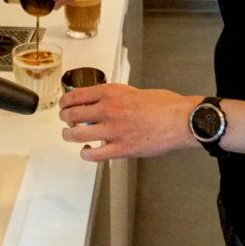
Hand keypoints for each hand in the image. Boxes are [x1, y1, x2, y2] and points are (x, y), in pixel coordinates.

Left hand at [57, 83, 199, 161]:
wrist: (181, 120)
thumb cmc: (164, 106)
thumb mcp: (134, 91)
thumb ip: (116, 97)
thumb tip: (104, 102)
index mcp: (112, 92)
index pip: (76, 95)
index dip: (65, 101)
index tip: (64, 104)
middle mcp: (109, 110)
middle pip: (72, 114)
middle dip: (65, 118)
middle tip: (65, 120)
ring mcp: (113, 130)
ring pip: (76, 134)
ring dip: (69, 135)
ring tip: (70, 135)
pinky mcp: (121, 149)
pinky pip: (93, 154)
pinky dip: (85, 153)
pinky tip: (86, 150)